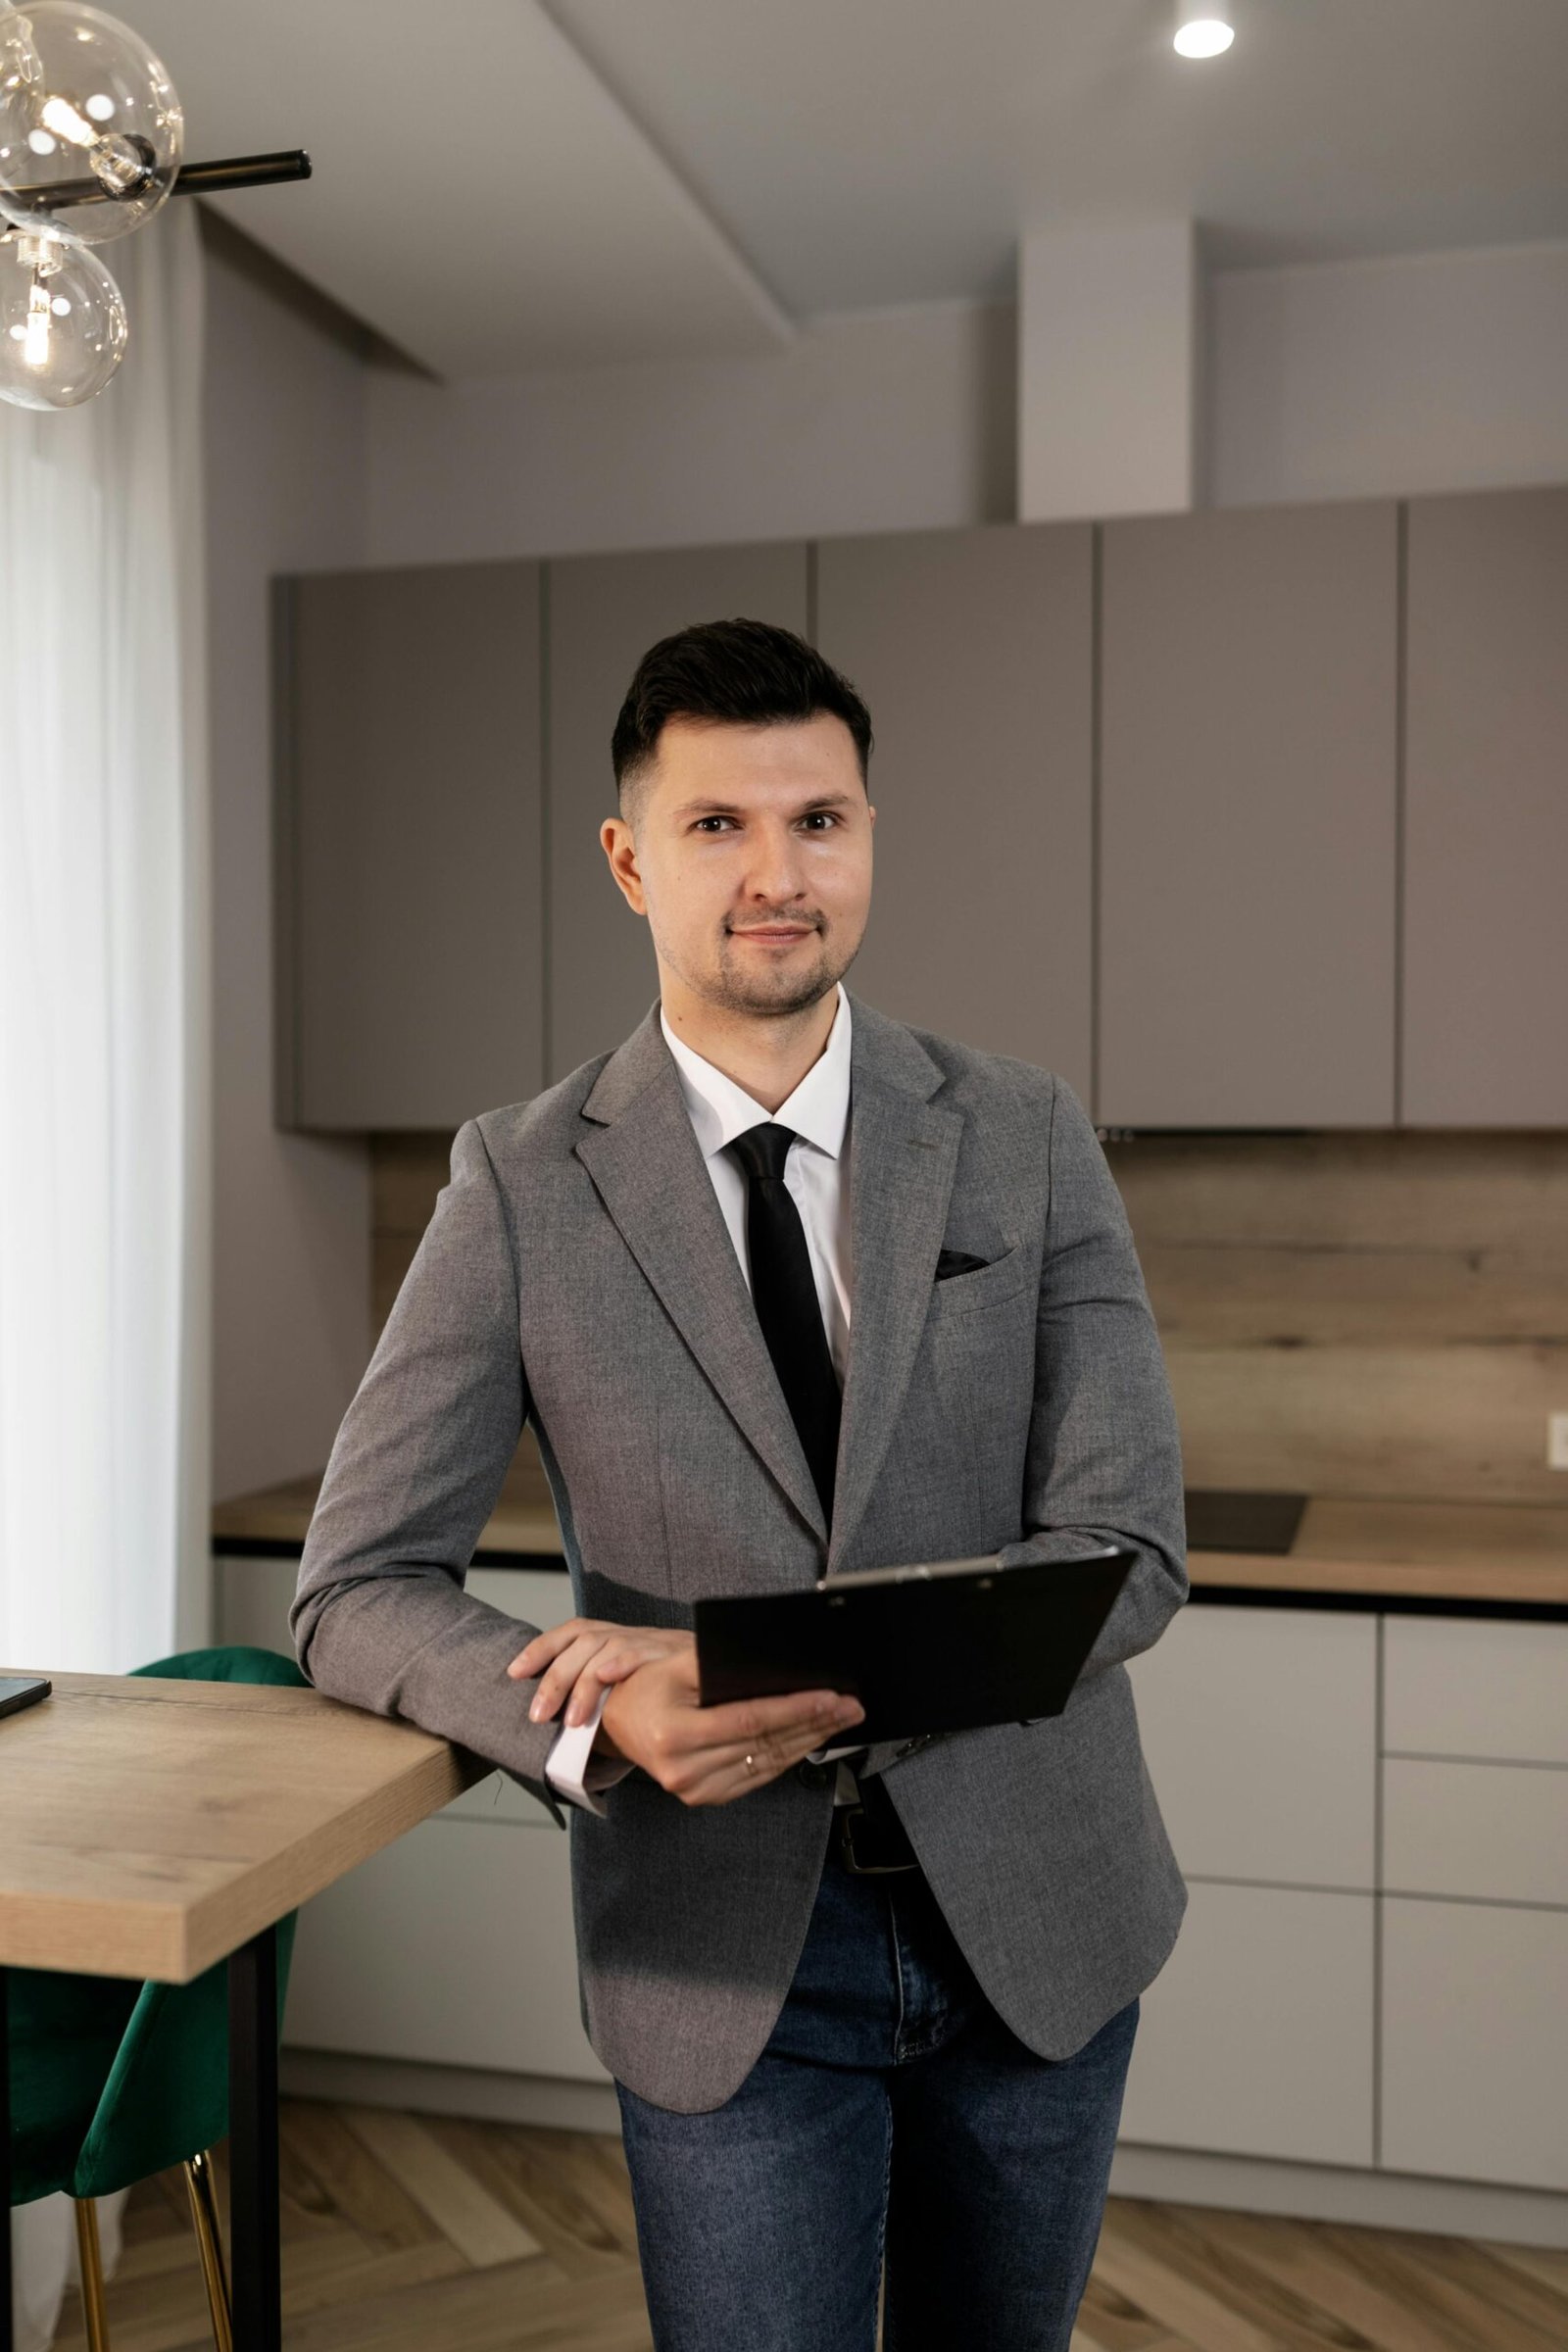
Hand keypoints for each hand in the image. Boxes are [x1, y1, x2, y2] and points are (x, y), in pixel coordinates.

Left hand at [507, 1617, 692, 1728]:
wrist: (730, 1672)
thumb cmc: (678, 1688)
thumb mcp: (638, 1687)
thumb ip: (608, 1696)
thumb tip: (565, 1724)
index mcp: (616, 1640)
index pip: (571, 1633)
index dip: (540, 1649)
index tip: (514, 1672)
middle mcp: (629, 1634)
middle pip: (581, 1641)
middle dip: (553, 1679)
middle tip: (537, 1716)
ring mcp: (650, 1640)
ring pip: (604, 1647)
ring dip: (582, 1683)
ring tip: (570, 1721)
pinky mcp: (674, 1649)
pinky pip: (642, 1650)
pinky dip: (621, 1661)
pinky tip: (607, 1677)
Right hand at [598, 1645, 864, 1806]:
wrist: (619, 1724)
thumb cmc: (648, 1688)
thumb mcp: (675, 1664)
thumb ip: (718, 1663)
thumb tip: (773, 1664)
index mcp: (674, 1734)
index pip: (748, 1721)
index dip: (794, 1709)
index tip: (830, 1697)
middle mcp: (684, 1770)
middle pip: (764, 1744)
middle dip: (814, 1723)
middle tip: (850, 1706)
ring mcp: (696, 1790)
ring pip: (767, 1763)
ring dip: (809, 1741)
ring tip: (840, 1720)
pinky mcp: (707, 1797)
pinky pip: (758, 1776)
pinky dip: (788, 1756)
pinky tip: (810, 1739)